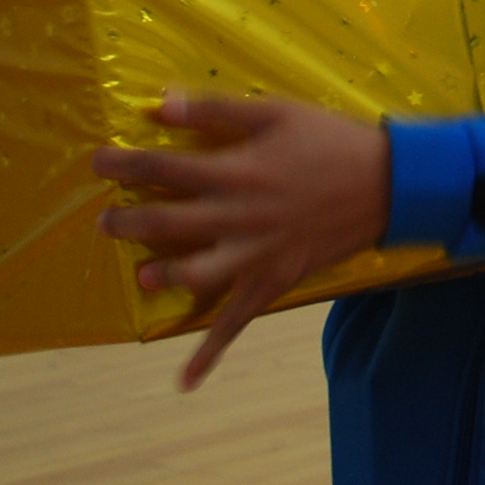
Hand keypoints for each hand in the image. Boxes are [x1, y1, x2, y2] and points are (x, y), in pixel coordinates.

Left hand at [95, 93, 391, 390]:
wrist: (387, 184)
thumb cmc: (329, 141)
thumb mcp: (276, 111)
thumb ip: (216, 110)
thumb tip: (160, 104)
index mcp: (233, 171)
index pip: (161, 168)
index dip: (123, 164)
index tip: (97, 161)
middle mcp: (235, 216)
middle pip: (163, 223)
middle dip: (126, 221)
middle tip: (106, 220)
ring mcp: (252, 255)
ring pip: (191, 275)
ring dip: (160, 276)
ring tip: (142, 274)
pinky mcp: (272, 282)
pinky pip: (236, 322)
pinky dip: (210, 353)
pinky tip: (185, 379)